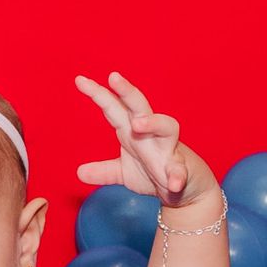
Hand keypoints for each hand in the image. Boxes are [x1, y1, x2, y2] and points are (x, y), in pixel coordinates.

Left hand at [75, 72, 209, 207]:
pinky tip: (173, 183)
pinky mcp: (181, 168)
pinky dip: (177, 175)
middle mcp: (151, 134)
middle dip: (127, 92)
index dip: (99, 94)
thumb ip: (104, 170)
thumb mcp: (124, 172)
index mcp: (132, 131)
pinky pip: (179, 169)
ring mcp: (167, 149)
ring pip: (166, 127)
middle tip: (113, 77)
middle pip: (140, 106)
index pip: (114, 108)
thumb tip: (79, 172)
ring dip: (153, 122)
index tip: (80, 80)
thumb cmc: (155, 171)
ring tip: (137, 124)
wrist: (186, 189)